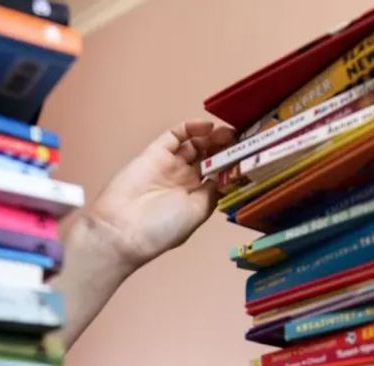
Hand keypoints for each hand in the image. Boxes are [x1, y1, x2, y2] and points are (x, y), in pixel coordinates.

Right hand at [83, 120, 235, 272]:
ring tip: (228, 134)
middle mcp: (183, 179)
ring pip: (194, 143)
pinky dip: (191, 128)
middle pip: (209, 156)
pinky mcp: (155, 152)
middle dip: (225, 147)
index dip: (232, 163)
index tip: (250, 155)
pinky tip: (207, 128)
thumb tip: (225, 175)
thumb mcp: (196, 214)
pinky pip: (175, 135)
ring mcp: (169, 164)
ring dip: (212, 137)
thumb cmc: (161, 229)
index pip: (218, 173)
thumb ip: (212, 193)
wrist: (123, 229)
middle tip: (241, 140)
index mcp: (195, 197)